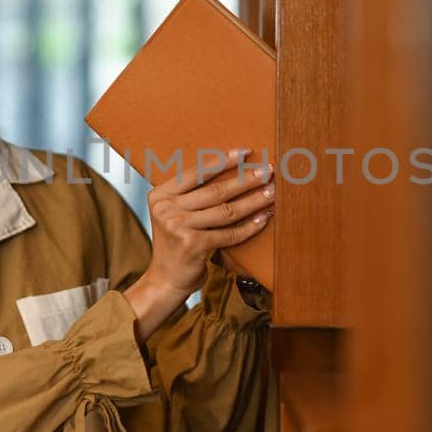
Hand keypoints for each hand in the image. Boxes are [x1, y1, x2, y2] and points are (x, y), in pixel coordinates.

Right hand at [123, 148, 274, 340]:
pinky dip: (250, 226)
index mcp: (160, 195)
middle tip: (267, 171)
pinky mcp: (193, 245)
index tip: (246, 152)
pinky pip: (229, 232)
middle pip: (216, 190)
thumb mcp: (174, 214)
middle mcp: (167, 209)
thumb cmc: (177, 243)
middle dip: (246, 179)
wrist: (165, 279)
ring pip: (226, 210)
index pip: (196, 172)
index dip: (224, 161)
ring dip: (253, 201)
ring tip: (271, 193)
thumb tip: (232, 171)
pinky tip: (264, 218)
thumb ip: (192, 195)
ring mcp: (178, 227)